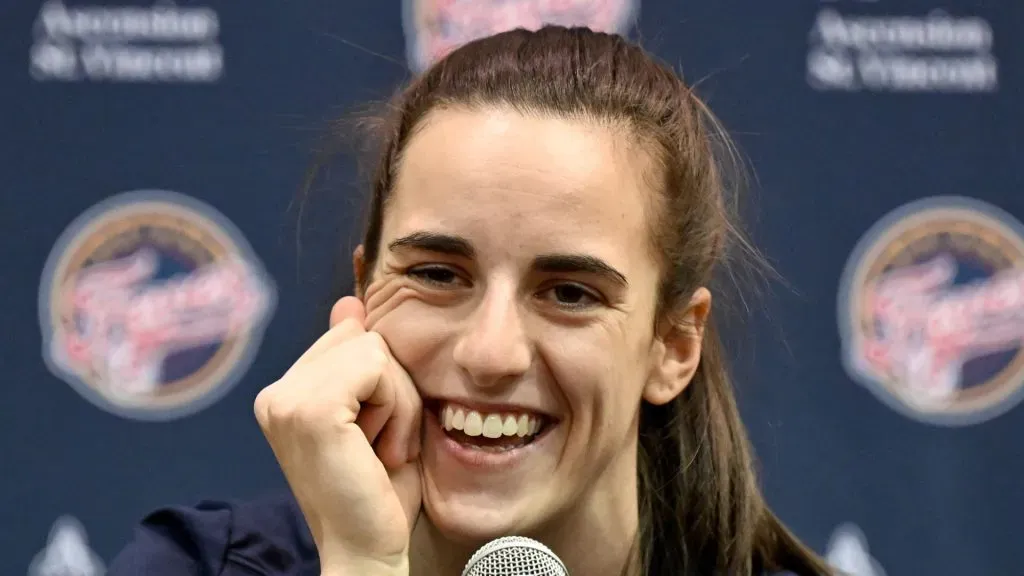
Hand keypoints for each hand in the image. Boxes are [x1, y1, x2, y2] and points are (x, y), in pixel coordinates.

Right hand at [254, 296, 421, 574]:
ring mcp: (286, 400)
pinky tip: (382, 451)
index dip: (383, 382)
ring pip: (375, 349)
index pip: (352, 336)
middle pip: (364, 336)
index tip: (375, 436)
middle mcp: (275, 394)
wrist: (370, 552)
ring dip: (398, 402)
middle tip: (381, 444)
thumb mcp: (379, 414)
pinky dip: (396, 408)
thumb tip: (349, 303)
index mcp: (286, 393)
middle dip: (393, 388)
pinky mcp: (308, 410)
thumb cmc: (380, 492)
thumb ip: (361, 362)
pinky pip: (378, 366)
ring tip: (381, 449)